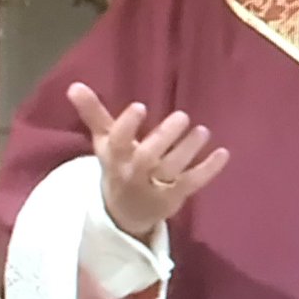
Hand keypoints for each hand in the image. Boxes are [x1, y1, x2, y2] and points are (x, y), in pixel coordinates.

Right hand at [66, 81, 229, 239]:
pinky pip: (192, 184)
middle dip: (163, 138)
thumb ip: (93, 113)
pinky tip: (223, 153)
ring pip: (171, 171)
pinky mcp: (174, 198)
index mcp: (115, 157)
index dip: (127, 125)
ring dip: (187, 150)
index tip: (140, 106)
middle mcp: (133, 174)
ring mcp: (154, 188)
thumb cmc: (118, 165)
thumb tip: (74, 85)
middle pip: (147, 158)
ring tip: (203, 131)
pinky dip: (208, 169)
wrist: (124, 213)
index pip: (117, 142)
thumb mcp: (105, 142)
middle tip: (182, 116)